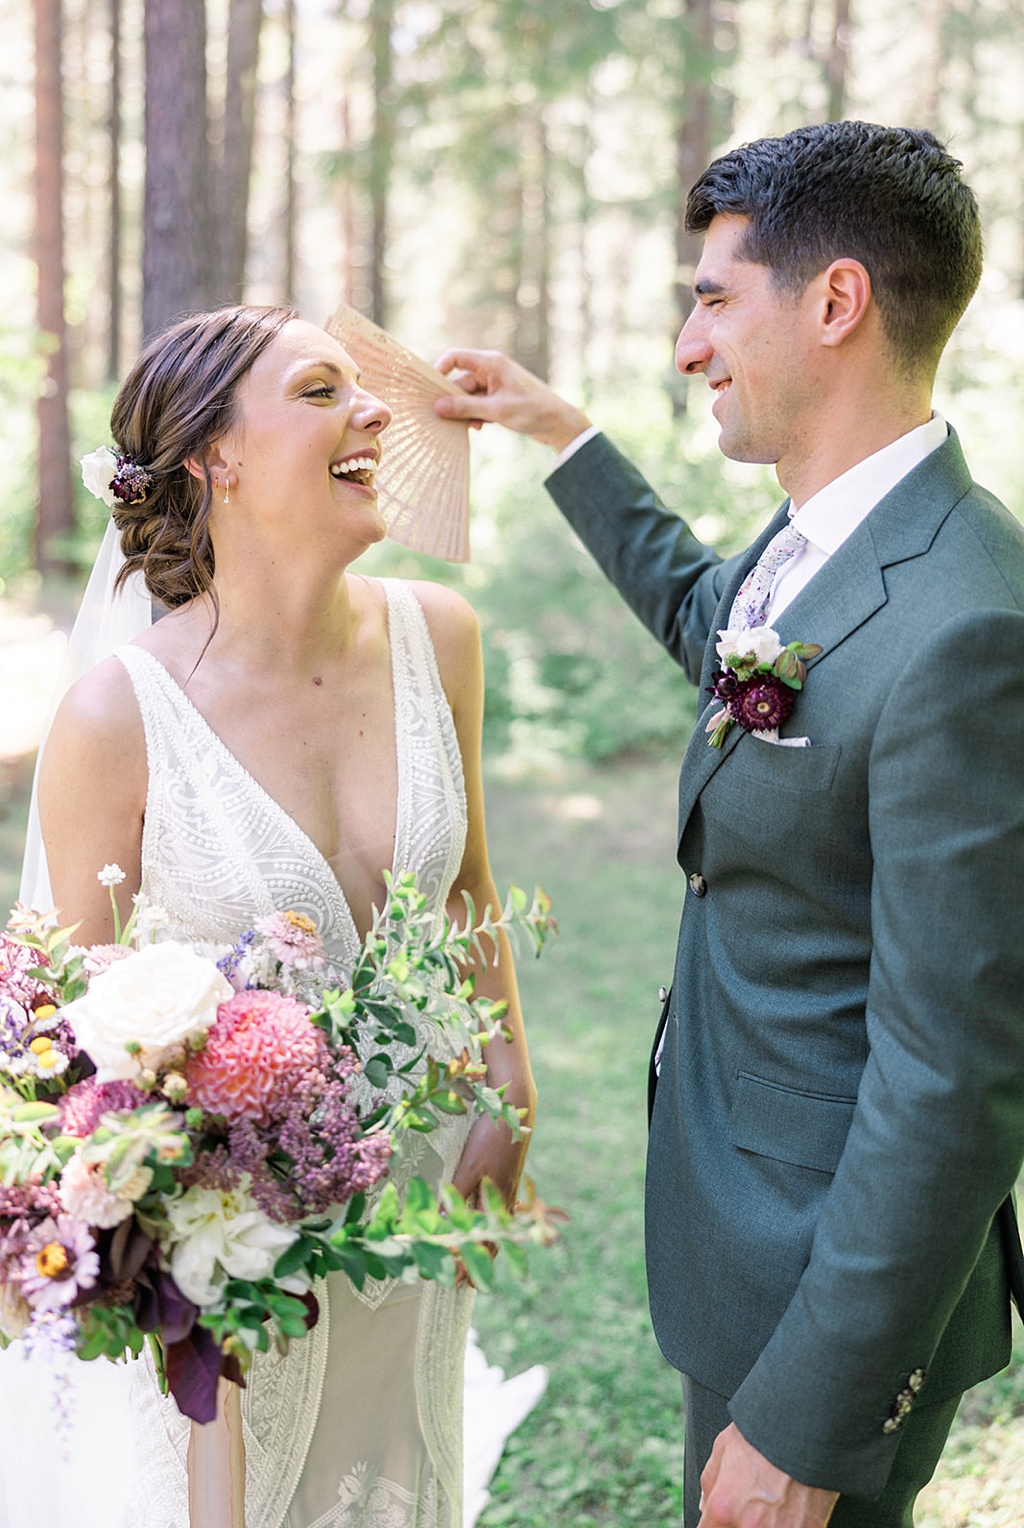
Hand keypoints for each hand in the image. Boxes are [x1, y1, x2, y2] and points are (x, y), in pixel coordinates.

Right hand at [433, 348, 591, 451]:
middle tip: (447, 420)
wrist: (559, 423)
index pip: (454, 357)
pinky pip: (478, 404)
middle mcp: (491, 369)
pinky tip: (481, 427)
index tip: (430, 391)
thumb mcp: (495, 410)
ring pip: (468, 396)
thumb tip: (437, 407)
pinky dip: (476, 415)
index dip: (439, 371)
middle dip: (454, 401)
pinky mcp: (499, 397)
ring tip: (474, 426)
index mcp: (491, 362)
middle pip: (460, 381)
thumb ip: (464, 407)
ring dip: (467, 412)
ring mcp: (495, 383)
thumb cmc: (532, 410)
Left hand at [449, 1114, 524, 1289]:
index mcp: (496, 1202)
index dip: (470, 1266)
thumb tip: (440, 1223)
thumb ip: (456, 1195)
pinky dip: (490, 1226)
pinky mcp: (507, 1177)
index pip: (483, 1245)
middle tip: (462, 1284)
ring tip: (473, 1264)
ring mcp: (508, 1189)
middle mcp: (505, 1201)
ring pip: (496, 1228)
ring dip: (484, 1247)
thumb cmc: (490, 1138)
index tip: (456, 1284)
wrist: (516, 1110)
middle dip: (477, 1263)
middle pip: (493, 1241)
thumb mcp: (469, 1167)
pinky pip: (499, 1212)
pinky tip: (486, 1225)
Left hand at [698, 1425, 838, 1527]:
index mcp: (724, 1507)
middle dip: (740, 1519)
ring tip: (774, 1502)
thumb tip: (706, 1506)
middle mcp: (749, 1527)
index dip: (716, 1521)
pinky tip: (794, 1505)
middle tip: (753, 1501)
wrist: (809, 1426)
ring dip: (768, 1522)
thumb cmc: (764, 1432)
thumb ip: (710, 1483)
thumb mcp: (724, 1447)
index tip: (725, 1512)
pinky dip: (791, 1523)